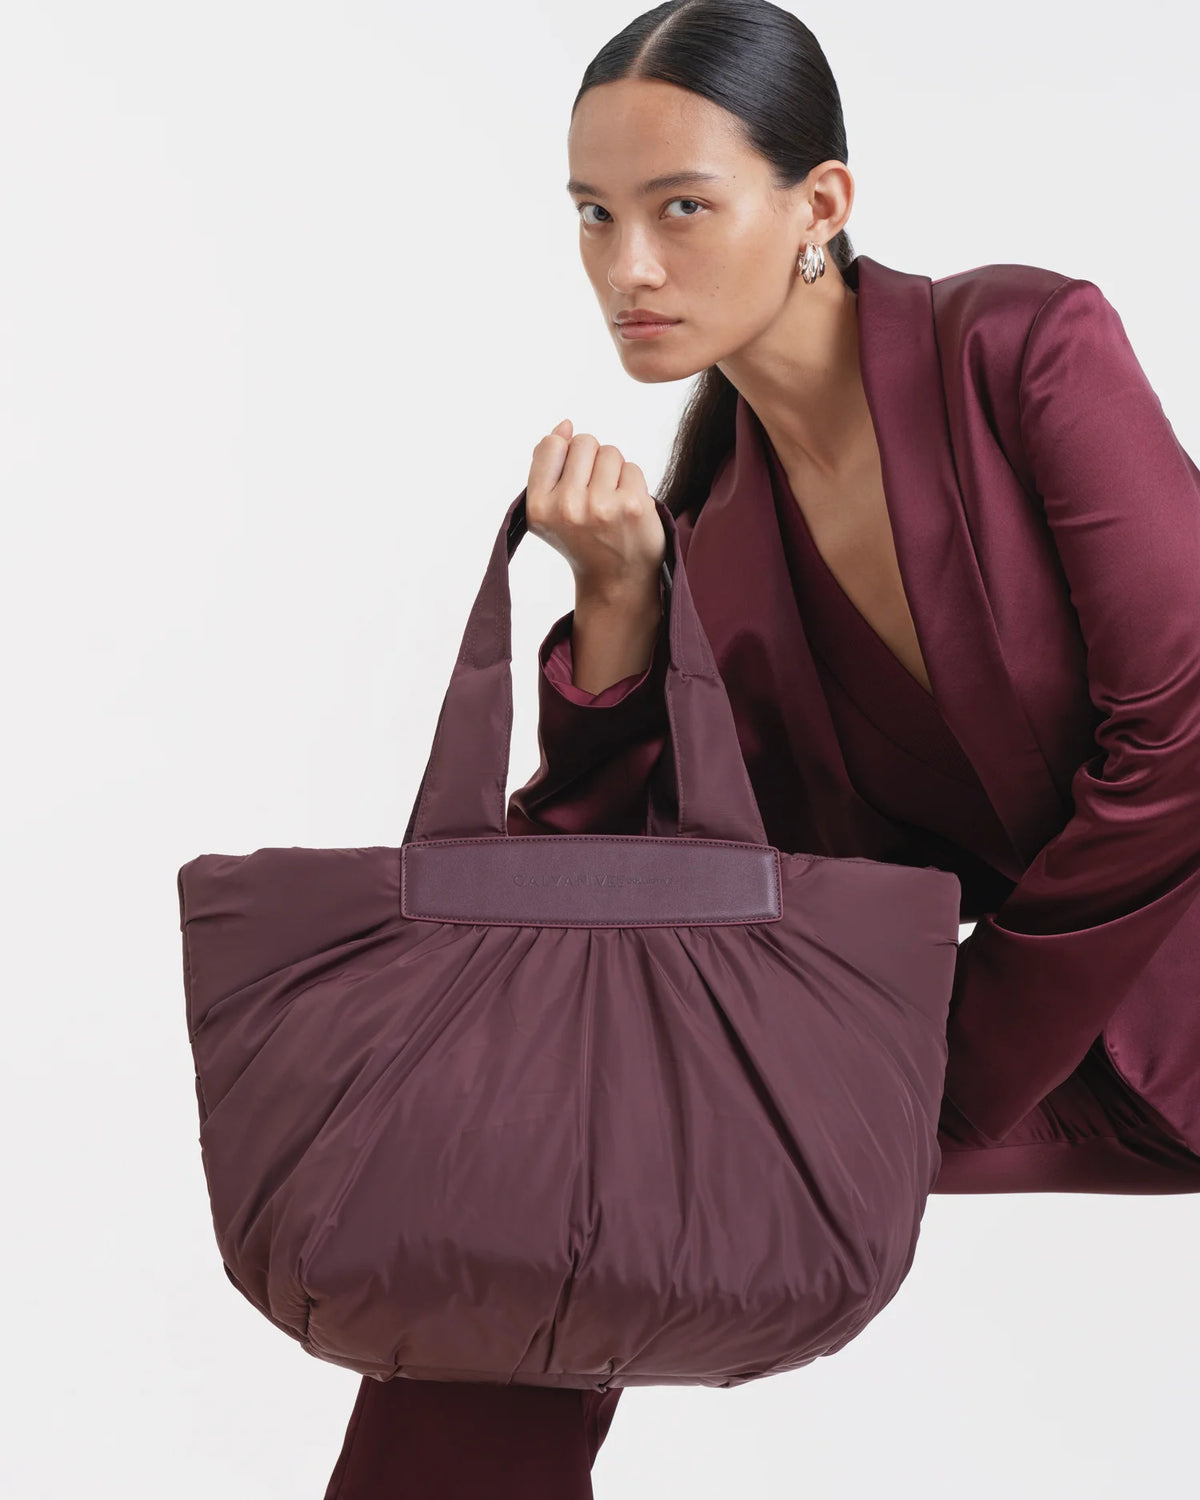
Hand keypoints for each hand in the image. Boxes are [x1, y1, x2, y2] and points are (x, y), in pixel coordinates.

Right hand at [524, 418, 665, 600]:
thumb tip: (565, 425)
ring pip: (610, 452)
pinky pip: (632, 468)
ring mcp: (600, 506)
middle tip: (595, 494)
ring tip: (611, 502)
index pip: (552, 445)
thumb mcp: (549, 509)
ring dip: (614, 472)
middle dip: (592, 461)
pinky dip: (632, 484)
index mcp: (538, 506)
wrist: (616, 582)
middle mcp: (566, 507)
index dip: (566, 455)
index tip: (573, 481)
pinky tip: (627, 510)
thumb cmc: (583, 540)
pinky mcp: (632, 506)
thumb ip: (548, 464)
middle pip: (584, 442)